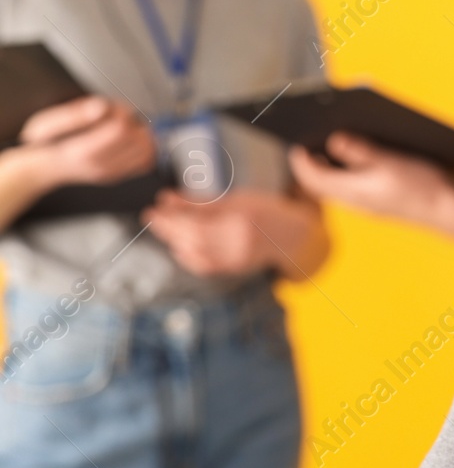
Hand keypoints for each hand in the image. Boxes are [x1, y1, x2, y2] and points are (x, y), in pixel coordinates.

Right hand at [18, 96, 156, 187]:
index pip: (121, 129)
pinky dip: (145, 147)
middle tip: (118, 116)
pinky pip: (146, 163)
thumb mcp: (46, 123)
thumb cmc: (46, 144)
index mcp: (82, 151)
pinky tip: (130, 140)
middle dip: (133, 121)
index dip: (121, 112)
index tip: (111, 109)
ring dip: (142, 133)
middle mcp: (99, 165)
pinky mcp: (118, 175)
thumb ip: (74, 113)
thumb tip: (101, 108)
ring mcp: (110, 173)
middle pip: (138, 138)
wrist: (45, 167)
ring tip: (125, 127)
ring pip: (146, 150)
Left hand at [142, 188, 325, 277]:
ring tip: (163, 227)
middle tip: (151, 216)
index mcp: (241, 218)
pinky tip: (178, 245)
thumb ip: (201, 201)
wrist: (289, 235)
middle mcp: (238, 241)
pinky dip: (185, 255)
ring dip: (173, 240)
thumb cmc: (263, 209)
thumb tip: (167, 198)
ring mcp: (235, 258)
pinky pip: (200, 265)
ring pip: (193, 252)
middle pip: (192, 236)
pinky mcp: (231, 269)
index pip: (197, 218)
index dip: (172, 214)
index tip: (155, 206)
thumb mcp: (236, 198)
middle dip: (168, 227)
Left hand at [287, 132, 453, 226]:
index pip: (312, 179)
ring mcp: (367, 203)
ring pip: (337, 185)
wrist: (446, 209)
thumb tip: (334, 140)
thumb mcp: (389, 161)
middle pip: (321, 183)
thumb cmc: (420, 185)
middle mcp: (355, 201)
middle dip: (313, 162)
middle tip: (310, 139)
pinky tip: (358, 158)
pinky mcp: (378, 202)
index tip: (295, 143)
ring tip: (331, 143)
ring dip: (331, 167)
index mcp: (352, 191)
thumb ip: (360, 151)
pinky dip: (347, 172)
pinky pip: (352, 187)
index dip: (301, 161)